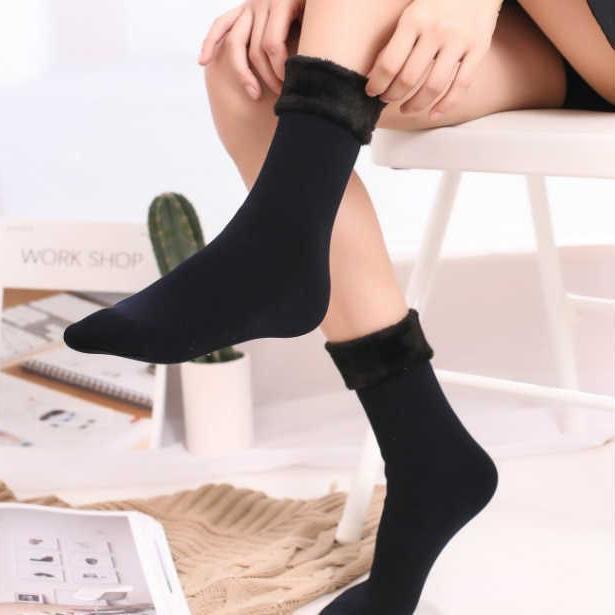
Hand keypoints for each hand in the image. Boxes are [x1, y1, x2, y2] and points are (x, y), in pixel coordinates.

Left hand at [199, 0, 304, 99]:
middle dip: (242, 73)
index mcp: (252, 6)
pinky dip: (277, 64)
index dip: (210, 41)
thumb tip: (272, 67)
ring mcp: (269, 2)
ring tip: (280, 91)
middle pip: (236, 44)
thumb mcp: (291, 21)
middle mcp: (256, 2)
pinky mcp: (284, 3)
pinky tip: (284, 76)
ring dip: (267, 75)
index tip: (203, 62)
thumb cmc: (319, 10)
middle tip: (254, 96)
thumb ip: (277, 37)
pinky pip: (273, 43)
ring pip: (257, 49)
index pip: (222, 23)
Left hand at [366, 0, 502, 116]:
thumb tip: (375, 73)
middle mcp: (436, 30)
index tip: (372, 91)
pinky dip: (445, 105)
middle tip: (386, 100)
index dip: (377, 84)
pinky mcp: (479, 48)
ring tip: (406, 108)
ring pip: (433, 87)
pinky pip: (461, 86)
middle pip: (408, 79)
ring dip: (415, 104)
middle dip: (392, 95)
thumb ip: (397, 39)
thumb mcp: (412, 10)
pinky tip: (433, 113)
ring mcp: (459, 40)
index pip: (389, 63)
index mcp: (414, 18)